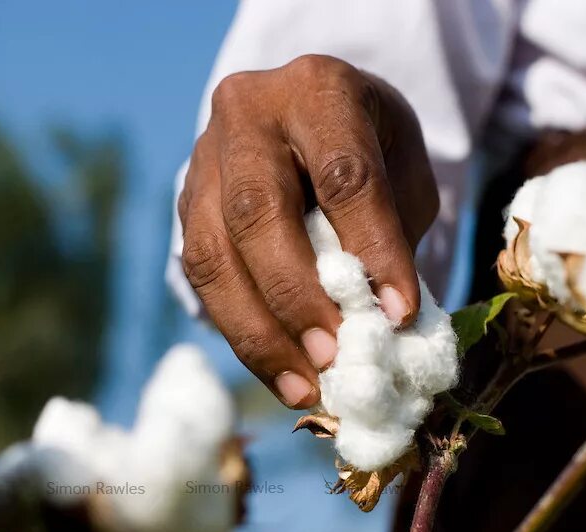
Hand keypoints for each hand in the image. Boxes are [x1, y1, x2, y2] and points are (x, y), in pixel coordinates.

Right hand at [178, 55, 438, 407]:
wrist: (304, 120)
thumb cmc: (367, 148)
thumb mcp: (400, 170)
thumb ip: (393, 233)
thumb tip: (384, 326)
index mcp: (315, 90)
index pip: (343, 174)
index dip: (372, 248)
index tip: (400, 315)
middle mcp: (246, 117)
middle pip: (257, 211)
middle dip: (296, 295)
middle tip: (332, 356)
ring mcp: (203, 163)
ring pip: (213, 254)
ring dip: (259, 332)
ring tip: (305, 387)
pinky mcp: (185, 208)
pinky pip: (202, 280)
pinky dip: (243, 334)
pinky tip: (280, 374)